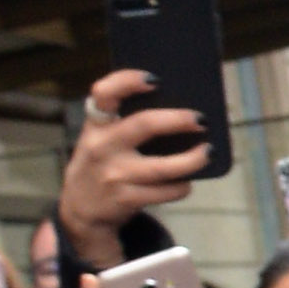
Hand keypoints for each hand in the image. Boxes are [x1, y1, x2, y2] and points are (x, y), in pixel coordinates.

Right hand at [56, 63, 210, 261]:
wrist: (80, 208)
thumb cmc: (102, 162)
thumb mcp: (100, 137)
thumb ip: (124, 122)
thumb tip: (177, 113)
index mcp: (96, 124)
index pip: (104, 93)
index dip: (128, 81)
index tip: (155, 79)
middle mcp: (102, 146)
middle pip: (144, 125)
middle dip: (177, 119)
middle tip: (200, 119)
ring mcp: (115, 174)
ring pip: (162, 167)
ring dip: (192, 160)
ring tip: (208, 152)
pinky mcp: (126, 199)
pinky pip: (164, 191)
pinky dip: (181, 186)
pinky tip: (187, 180)